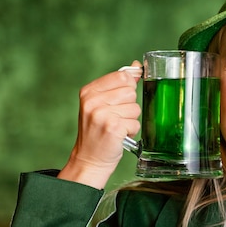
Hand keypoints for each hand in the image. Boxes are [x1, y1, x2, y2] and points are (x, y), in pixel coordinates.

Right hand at [58, 61, 141, 188]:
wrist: (89, 159)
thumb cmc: (98, 131)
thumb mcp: (103, 104)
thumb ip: (119, 85)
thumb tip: (136, 66)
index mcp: (89, 91)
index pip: (123, 76)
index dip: (128, 89)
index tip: (120, 101)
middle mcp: (93, 101)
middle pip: (131, 92)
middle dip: (129, 106)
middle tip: (115, 118)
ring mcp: (102, 114)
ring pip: (136, 108)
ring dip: (131, 120)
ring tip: (116, 127)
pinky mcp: (112, 127)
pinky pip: (136, 123)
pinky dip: (131, 132)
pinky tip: (119, 136)